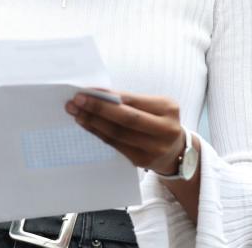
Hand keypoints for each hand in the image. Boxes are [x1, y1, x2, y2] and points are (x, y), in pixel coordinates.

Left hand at [66, 90, 184, 174]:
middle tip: (76, 101)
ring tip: (76, 113)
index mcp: (168, 108)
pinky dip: (98, 133)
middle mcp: (165, 129)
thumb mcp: (154, 106)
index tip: (87, 91)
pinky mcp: (142, 161)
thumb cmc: (158, 121)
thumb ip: (131, 101)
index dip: (108, 96)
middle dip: (98, 108)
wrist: (175, 151)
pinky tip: (87, 125)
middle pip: (126, 118)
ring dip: (93, 122)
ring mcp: (155, 148)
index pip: (132, 100)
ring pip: (118, 133)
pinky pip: (115, 145)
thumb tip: (97, 94)